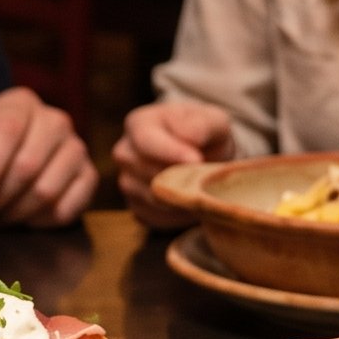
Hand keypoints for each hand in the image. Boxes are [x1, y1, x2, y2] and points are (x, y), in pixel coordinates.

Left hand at [0, 87, 96, 227]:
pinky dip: (41, 222)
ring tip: (0, 216)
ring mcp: (76, 148)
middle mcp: (54, 119)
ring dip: (17, 212)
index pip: (8, 128)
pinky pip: (68, 208)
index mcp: (18, 102)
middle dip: (0, 196)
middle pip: (29, 163)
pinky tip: (25, 218)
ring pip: (48, 189)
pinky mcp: (88, 177)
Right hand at [113, 101, 236, 229]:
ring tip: (203, 186)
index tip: (197, 159)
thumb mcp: (212, 121)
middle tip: (209, 175)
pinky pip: (158, 218)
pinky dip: (180, 214)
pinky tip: (192, 199)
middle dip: (181, 177)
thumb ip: (202, 125)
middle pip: (150, 172)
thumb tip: (189, 138)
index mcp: (138, 124)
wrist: (203, 155)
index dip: (171, 152)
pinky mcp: (136, 208)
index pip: (147, 141)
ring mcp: (127, 182)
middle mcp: (125, 153)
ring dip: (182, 196)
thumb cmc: (205, 133)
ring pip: (155, 198)